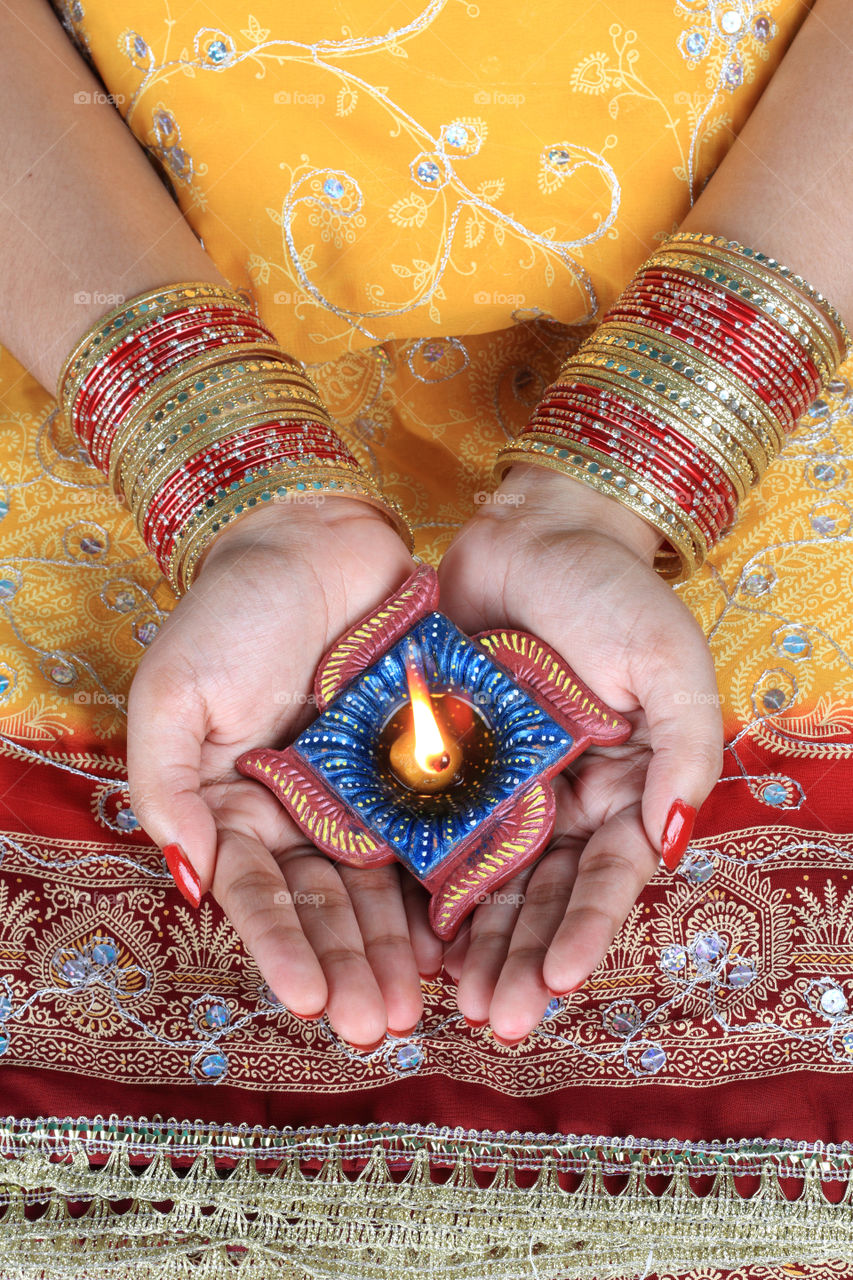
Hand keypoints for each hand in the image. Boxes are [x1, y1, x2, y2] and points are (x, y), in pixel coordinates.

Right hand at [127, 497, 442, 1049]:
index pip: (256, 892)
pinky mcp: (417, 765)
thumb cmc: (233, 611)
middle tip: (378, 1025)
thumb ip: (169, 789)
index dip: (280, 947)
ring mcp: (361, 791)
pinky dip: (439, 885)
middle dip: (348, 964)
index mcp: (235, 803)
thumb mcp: (173, 695)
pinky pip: (430, 833)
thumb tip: (191, 881)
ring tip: (417, 1005)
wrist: (316, 537)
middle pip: (324, 902)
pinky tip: (455, 934)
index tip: (307, 1001)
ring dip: (393, 946)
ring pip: (379, 883)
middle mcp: (299, 810)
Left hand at [436, 463, 723, 1042]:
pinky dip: (418, 885)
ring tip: (448, 1002)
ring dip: (470, 944)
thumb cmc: (611, 592)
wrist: (531, 531)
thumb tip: (676, 840)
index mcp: (621, 787)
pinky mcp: (440, 765)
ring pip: (483, 882)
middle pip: (541, 895)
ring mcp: (497, 788)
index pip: (606, 875)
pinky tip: (404, 935)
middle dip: (520, 958)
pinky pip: (428, 833)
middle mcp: (559, 801)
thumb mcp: (668, 661)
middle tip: (494, 1020)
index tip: (557, 980)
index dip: (586, 928)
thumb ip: (683, 749)